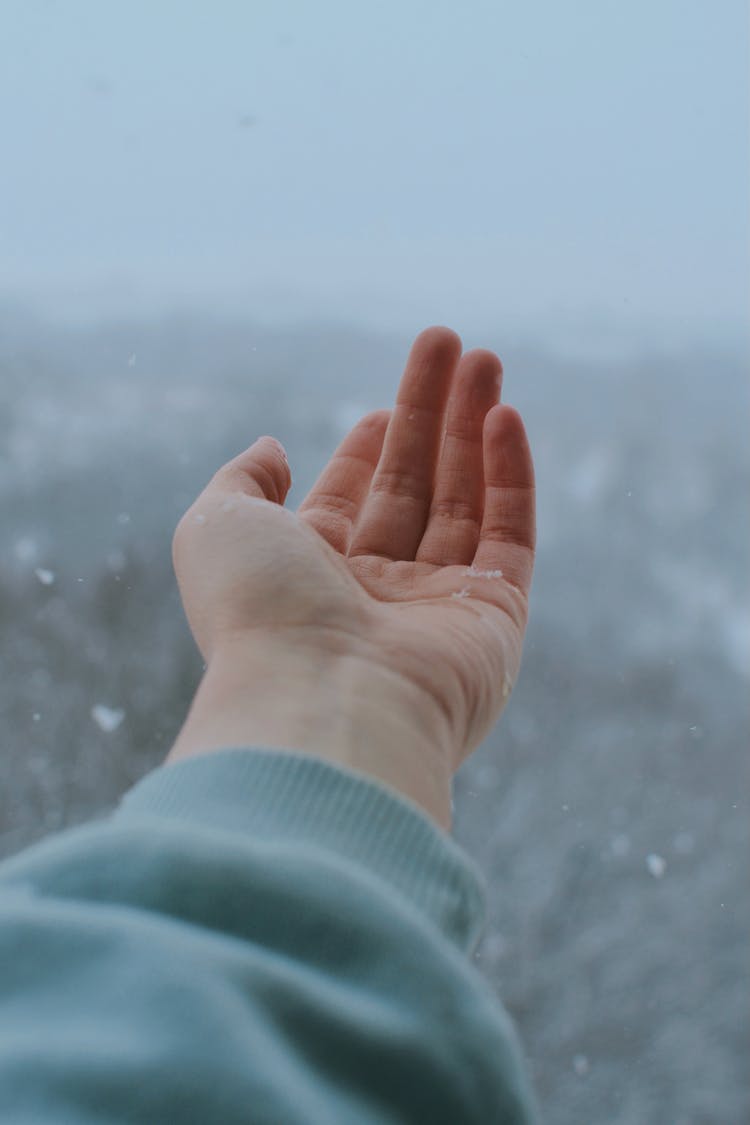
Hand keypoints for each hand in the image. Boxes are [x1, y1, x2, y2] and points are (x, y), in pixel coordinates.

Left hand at [171, 326, 534, 776]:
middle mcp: (377, 592)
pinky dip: (509, 475)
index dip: (369, 446)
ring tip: (486, 359)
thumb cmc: (258, 614)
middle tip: (451, 344)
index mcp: (312, 576)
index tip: (384, 404)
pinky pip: (509, 534)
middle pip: (414, 486)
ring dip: (474, 427)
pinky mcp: (496, 617)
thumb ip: (242, 481)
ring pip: (464, 500)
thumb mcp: (215, 526)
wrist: (322, 703)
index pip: (352, 499)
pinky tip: (505, 416)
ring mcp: (439, 606)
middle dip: (431, 415)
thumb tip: (275, 449)